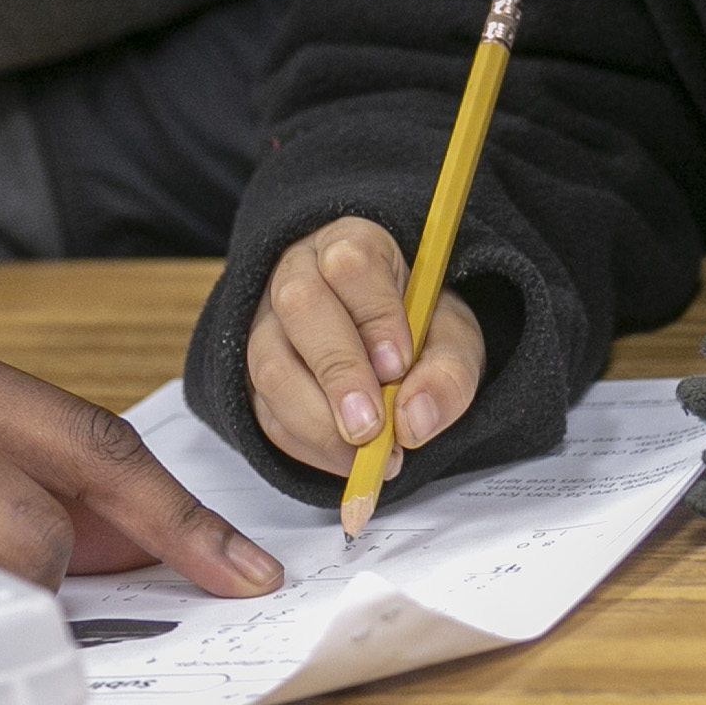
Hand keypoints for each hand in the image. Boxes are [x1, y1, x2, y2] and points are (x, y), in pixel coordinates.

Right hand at [246, 216, 486, 475]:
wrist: (390, 348)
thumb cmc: (417, 330)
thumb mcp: (452, 339)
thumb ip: (448, 372)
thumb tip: (414, 422)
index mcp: (353, 246)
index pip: (351, 263)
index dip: (375, 315)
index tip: (399, 364)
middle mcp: (299, 274)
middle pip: (299, 306)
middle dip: (338, 372)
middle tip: (371, 426)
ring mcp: (266, 323)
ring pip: (269, 364)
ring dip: (318, 420)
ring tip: (365, 453)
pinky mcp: (253, 374)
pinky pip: (264, 411)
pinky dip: (305, 445)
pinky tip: (345, 459)